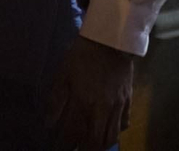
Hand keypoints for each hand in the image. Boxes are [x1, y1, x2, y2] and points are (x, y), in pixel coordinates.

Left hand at [48, 35, 133, 149]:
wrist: (110, 39)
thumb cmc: (82, 55)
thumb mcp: (63, 74)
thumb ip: (56, 100)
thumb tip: (49, 123)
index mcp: (82, 102)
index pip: (73, 134)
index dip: (66, 144)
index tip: (60, 147)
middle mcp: (101, 109)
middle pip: (95, 142)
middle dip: (85, 149)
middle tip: (78, 148)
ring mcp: (117, 106)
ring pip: (111, 136)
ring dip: (101, 144)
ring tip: (92, 144)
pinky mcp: (128, 100)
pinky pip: (124, 123)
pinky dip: (116, 131)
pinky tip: (108, 128)